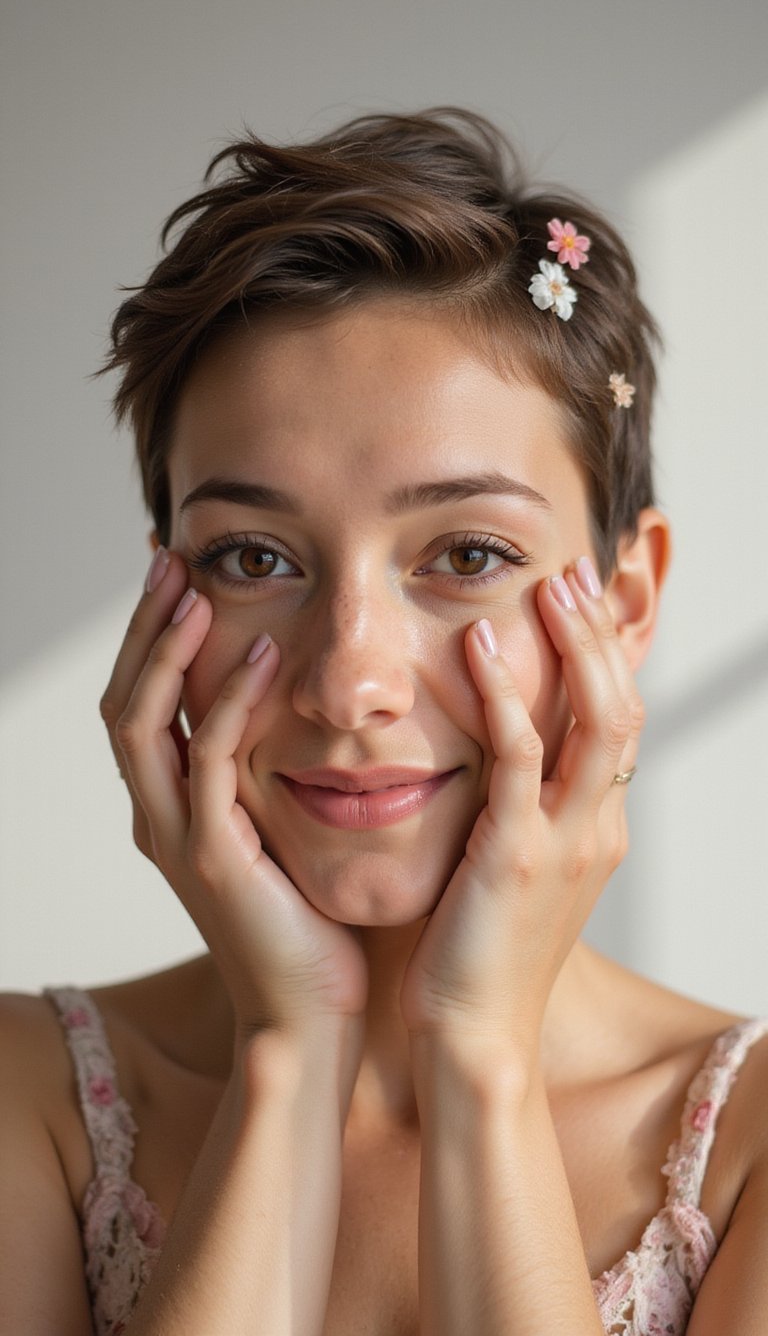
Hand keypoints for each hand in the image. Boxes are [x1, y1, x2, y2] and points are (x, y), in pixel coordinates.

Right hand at [100, 548, 367, 1039]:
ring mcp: (177, 837)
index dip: (151, 639)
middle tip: (169, 558)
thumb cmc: (310, 921)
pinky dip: (229, 702)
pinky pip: (210, 762)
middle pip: (126, 700)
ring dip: (167, 649)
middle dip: (144, 627)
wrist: (314, 1012)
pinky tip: (259, 655)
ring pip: (143, 723)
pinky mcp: (212, 857)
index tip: (179, 575)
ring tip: (195, 587)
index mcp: (173, 808)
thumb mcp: (281, 831)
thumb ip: (270, 774)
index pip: (143, 704)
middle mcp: (159, 817)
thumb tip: (301, 705)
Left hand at [400, 557, 642, 1054]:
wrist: (472, 1038)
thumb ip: (518, 814)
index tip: (579, 603)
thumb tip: (494, 763)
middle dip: (602, 635)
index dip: (606, 659)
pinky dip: (506, 695)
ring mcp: (565, 842)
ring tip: (546, 587)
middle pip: (624, 707)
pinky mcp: (516, 854)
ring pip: (596, 720)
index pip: (618, 725)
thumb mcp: (513, 873)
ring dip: (574, 646)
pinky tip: (477, 648)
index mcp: (596, 831)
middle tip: (573, 574)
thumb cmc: (477, 956)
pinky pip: (520, 756)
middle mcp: (596, 829)